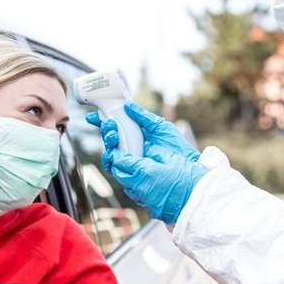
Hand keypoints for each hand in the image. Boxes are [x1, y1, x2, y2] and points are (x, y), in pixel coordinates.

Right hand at [85, 102, 199, 165]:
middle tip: (108, 121)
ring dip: (107, 140)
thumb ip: (144, 117)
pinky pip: (114, 166)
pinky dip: (111, 155)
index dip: (105, 123)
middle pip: (111, 142)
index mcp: (138, 141)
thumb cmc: (180, 153)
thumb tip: (127, 106)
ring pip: (109, 154)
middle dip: (105, 130)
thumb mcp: (161, 129)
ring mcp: (130, 165)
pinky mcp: (130, 176)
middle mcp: (132, 153)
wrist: (188, 173)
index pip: (117, 131)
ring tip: (112, 130)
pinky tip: (114, 146)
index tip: (94, 116)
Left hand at [104, 148, 206, 224]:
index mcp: (143, 172)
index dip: (115, 152)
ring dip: (126, 176)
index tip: (115, 147)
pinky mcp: (149, 208)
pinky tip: (145, 182)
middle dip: (116, 164)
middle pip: (118, 174)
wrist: (199, 206)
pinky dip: (136, 187)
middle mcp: (139, 188)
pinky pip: (136, 195)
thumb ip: (156, 152)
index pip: (120, 160)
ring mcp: (143, 200)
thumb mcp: (174, 159)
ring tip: (132, 168)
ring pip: (126, 186)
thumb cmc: (190, 181)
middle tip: (120, 155)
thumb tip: (147, 147)